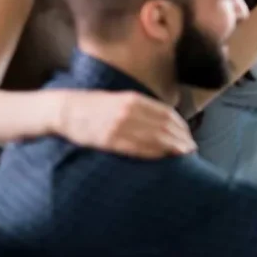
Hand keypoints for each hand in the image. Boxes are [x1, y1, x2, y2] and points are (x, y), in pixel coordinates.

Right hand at [57, 91, 195, 158]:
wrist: (65, 110)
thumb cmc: (94, 105)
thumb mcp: (120, 99)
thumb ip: (141, 107)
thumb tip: (164, 119)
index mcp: (134, 99)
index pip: (166, 113)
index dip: (181, 126)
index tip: (189, 135)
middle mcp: (130, 111)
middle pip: (165, 126)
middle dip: (181, 139)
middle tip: (192, 149)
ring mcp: (120, 126)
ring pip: (155, 138)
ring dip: (173, 147)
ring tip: (184, 155)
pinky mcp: (110, 140)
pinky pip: (138, 148)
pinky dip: (155, 153)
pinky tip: (164, 158)